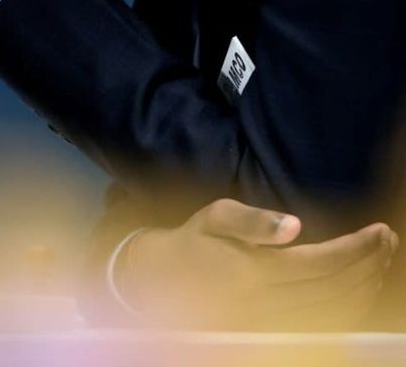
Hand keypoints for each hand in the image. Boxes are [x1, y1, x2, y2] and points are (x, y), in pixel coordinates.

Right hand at [116, 198, 397, 330]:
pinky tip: (361, 284)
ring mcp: (271, 321)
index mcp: (252, 272)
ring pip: (335, 310)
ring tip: (381, 258)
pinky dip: (353, 305)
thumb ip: (251, 220)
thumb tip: (293, 226)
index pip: (321, 264)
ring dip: (366, 284)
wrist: (163, 282)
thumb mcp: (213, 217)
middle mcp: (265, 302)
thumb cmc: (194, 242)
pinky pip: (325, 323)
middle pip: (335, 289)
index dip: (356, 250)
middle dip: (369, 264)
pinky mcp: (274, 330)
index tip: (378, 232)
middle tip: (387, 239)